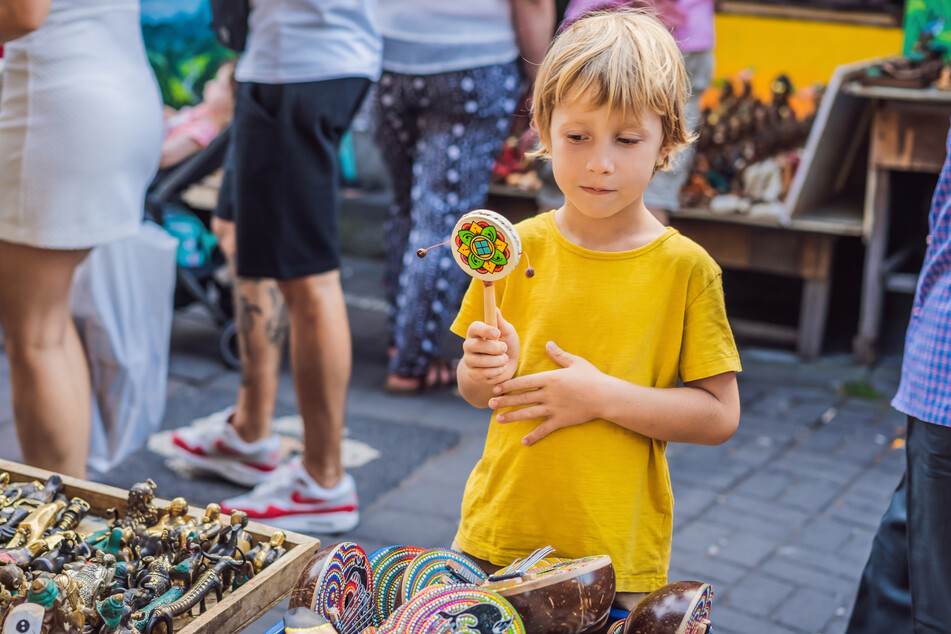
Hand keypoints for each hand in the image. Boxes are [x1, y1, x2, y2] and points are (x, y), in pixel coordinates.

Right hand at [461, 309, 519, 386]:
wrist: (506, 367)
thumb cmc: (506, 345)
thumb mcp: (507, 333)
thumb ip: (501, 322)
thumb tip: (495, 309)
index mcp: (476, 332)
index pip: (474, 328)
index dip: (485, 330)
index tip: (496, 333)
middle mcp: (469, 345)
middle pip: (476, 345)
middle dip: (494, 348)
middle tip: (504, 348)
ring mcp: (469, 360)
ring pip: (481, 361)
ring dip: (498, 361)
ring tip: (504, 359)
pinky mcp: (472, 374)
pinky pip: (483, 374)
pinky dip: (497, 372)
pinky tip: (500, 369)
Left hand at [489, 341, 604, 444]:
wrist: (606, 396)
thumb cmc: (592, 377)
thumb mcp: (575, 362)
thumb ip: (559, 354)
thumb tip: (548, 343)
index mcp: (550, 378)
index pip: (524, 382)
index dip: (508, 385)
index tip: (496, 387)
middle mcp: (548, 394)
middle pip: (522, 398)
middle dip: (504, 401)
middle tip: (489, 404)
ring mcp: (554, 408)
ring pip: (528, 413)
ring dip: (512, 417)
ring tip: (499, 420)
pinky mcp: (561, 421)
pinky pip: (544, 430)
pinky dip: (534, 436)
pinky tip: (524, 442)